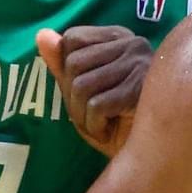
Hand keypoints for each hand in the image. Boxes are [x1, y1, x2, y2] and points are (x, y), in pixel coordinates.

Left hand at [37, 25, 152, 155]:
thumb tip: (41, 35)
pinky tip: (112, 132)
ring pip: (82, 85)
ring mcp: (140, 64)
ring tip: (103, 126)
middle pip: (73, 63)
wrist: (150, 157)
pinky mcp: (142, 89)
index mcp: (119, 38)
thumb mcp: (82, 94)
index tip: (87, 95)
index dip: (68, 71)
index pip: (73, 39)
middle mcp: (132, 44)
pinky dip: (96, 127)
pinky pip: (96, 105)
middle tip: (93, 118)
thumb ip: (62, 64)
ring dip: (83, 117)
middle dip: (73, 99)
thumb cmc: (117, 124)